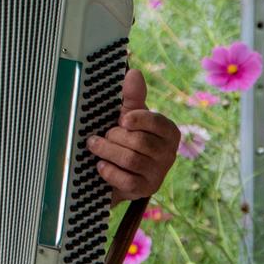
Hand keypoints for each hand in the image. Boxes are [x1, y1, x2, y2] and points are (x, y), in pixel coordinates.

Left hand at [87, 69, 180, 201]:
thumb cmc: (125, 138)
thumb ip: (132, 96)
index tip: (122, 119)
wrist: (117, 171)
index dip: (139, 120)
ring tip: (95, 146)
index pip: (158, 123)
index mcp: (168, 132)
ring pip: (132, 160)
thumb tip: (133, 73)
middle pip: (141, 142)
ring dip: (107, 151)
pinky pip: (127, 180)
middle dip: (115, 137)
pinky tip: (101, 166)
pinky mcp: (145, 189)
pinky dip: (110, 172)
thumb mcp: (128, 116)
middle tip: (100, 136)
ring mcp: (158, 174)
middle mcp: (168, 153)